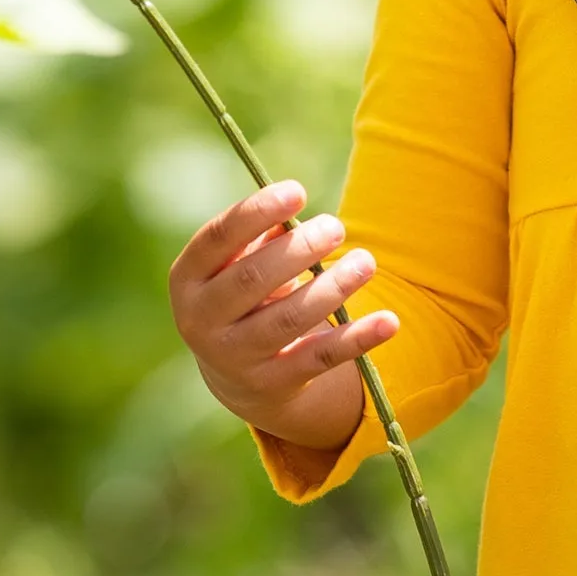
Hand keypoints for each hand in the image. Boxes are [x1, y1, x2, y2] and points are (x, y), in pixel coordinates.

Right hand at [169, 182, 397, 451]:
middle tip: (337, 228)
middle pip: (253, 279)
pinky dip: (357, 338)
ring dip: (332, 288)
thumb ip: (261, 239)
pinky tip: (389, 321)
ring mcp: (234, 357)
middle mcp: (200, 320)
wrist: (236, 376)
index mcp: (187, 279)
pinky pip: (320, 357)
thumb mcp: (239, 266)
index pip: (217, 238)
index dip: (256, 212)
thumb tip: (292, 213)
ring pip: (289, 319)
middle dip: (299, 250)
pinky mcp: (272, 384)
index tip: (298, 191)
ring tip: (366, 263)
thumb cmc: (243, 298)